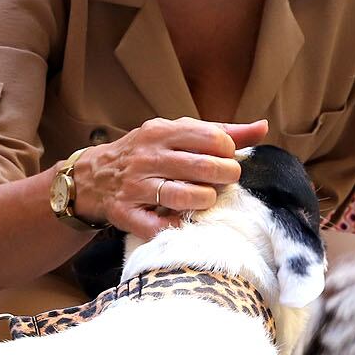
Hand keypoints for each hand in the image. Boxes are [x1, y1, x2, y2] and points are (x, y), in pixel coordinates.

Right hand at [72, 117, 267, 237]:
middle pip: (204, 168)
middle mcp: (148, 157)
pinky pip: (159, 226)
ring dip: (206, 201)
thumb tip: (262, 128)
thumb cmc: (148, 153)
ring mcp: (136, 186)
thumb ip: (221, 131)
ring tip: (206, 200)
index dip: (229, 152)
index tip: (226, 159)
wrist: (93, 177)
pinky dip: (177, 226)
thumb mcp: (177, 134)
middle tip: (224, 182)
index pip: (213, 138)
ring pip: (185, 197)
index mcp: (163, 131)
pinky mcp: (126, 213)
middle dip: (225, 177)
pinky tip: (183, 220)